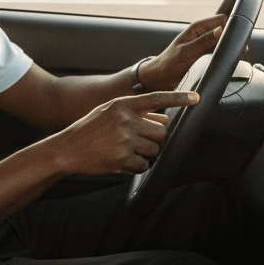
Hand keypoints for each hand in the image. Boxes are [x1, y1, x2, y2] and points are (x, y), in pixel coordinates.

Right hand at [57, 90, 199, 175]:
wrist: (67, 149)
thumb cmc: (89, 130)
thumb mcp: (108, 113)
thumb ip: (134, 112)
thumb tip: (162, 118)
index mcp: (122, 105)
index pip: (156, 99)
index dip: (179, 98)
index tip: (197, 98)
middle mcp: (125, 119)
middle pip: (161, 132)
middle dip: (154, 139)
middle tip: (138, 141)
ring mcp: (124, 139)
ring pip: (154, 150)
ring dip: (145, 154)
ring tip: (125, 151)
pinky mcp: (122, 158)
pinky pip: (144, 165)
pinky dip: (136, 166)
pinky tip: (121, 161)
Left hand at [139, 14, 226, 89]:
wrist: (162, 77)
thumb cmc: (169, 62)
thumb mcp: (186, 51)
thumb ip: (204, 41)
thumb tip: (220, 31)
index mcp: (197, 27)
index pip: (221, 20)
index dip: (230, 26)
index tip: (234, 38)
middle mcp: (204, 34)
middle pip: (226, 30)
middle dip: (232, 38)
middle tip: (236, 50)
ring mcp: (207, 45)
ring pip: (226, 42)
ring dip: (230, 48)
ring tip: (234, 57)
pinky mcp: (208, 55)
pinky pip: (222, 52)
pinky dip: (226, 55)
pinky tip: (230, 61)